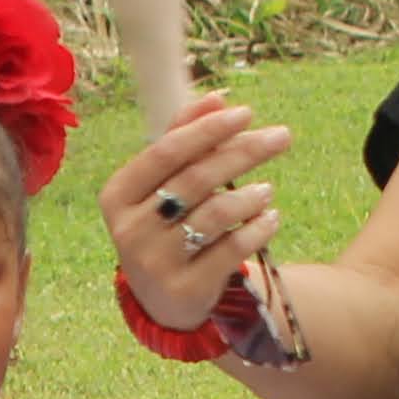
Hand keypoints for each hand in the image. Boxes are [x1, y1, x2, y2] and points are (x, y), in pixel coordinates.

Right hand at [102, 98, 290, 333]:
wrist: (163, 300)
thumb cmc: (166, 226)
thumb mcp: (163, 184)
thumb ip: (184, 138)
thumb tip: (216, 98)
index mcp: (118, 195)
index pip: (166, 151)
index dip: (208, 129)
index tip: (247, 113)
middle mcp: (130, 230)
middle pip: (196, 178)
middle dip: (244, 152)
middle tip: (281, 137)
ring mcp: (155, 263)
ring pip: (216, 214)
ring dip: (251, 196)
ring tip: (266, 191)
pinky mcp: (185, 289)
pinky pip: (233, 248)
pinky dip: (258, 228)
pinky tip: (270, 219)